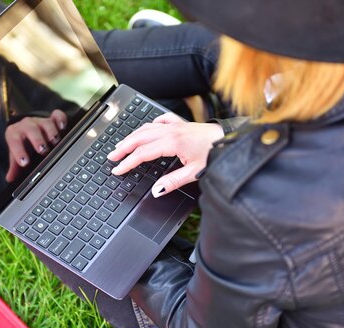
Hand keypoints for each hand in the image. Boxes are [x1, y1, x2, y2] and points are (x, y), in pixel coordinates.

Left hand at [4, 110, 66, 181]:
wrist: (27, 128)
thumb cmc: (23, 143)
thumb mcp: (16, 153)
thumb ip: (14, 166)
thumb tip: (10, 178)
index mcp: (15, 133)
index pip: (14, 140)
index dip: (18, 151)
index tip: (24, 162)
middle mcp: (27, 125)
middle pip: (31, 128)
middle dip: (37, 140)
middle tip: (43, 151)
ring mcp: (41, 121)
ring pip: (46, 122)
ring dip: (51, 132)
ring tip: (55, 142)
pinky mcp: (52, 118)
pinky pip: (57, 115)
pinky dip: (61, 120)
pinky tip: (63, 128)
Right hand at [107, 113, 223, 196]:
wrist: (231, 139)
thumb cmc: (217, 153)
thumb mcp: (195, 172)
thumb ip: (173, 182)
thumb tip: (156, 190)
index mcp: (173, 142)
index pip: (143, 153)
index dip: (128, 163)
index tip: (118, 170)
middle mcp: (172, 131)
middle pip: (139, 137)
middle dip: (123, 147)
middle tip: (111, 157)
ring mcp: (176, 125)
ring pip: (147, 127)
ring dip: (132, 136)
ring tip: (122, 146)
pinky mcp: (182, 123)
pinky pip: (161, 120)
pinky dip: (150, 124)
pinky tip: (147, 129)